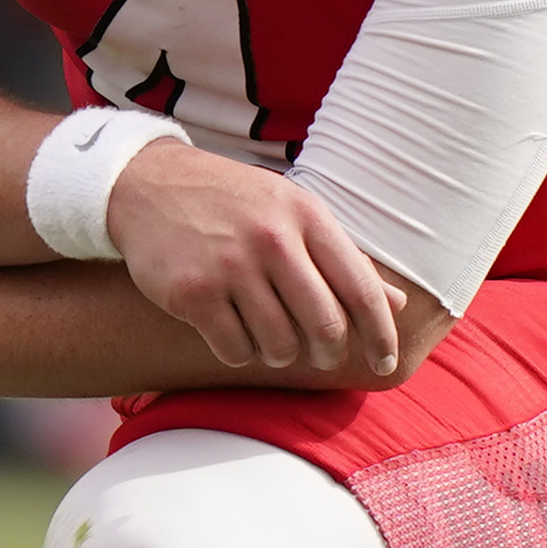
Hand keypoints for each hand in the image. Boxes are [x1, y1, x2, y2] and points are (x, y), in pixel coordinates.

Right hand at [105, 140, 405, 378]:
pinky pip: (235, 350)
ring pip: (280, 345)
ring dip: (280, 352)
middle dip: (329, 353)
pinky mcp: (192, 292)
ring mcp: (230, 266)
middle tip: (321, 356)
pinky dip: (240, 352)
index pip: (360, 289)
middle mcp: (272, 239)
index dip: (380, 334)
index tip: (386, 363)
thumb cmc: (234, 204)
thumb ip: (344, 258)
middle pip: (325, 326)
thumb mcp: (292, 212)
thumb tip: (398, 305)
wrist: (148, 184)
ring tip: (270, 338)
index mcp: (306, 216)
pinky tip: (233, 333)